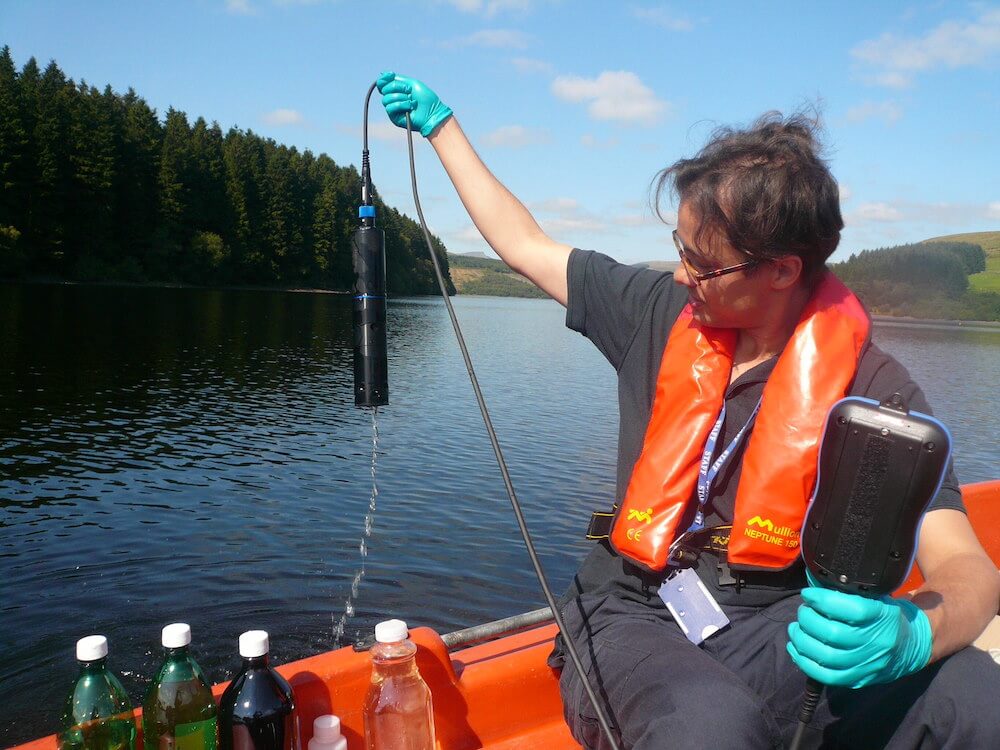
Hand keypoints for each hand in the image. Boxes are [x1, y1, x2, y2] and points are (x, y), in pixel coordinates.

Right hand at [376, 72, 452, 137]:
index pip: (382, 83)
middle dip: (396, 87)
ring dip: (400, 97)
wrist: (432, 113)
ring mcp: (393, 109)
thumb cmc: (425, 99)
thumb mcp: (412, 84)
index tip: (392, 74)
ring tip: (411, 100)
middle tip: (409, 90)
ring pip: (386, 99)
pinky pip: (389, 108)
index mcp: (396, 91)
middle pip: (384, 89)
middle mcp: (393, 99)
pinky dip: (400, 105)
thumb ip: (397, 79)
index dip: (384, 78)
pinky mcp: (394, 118)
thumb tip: (382, 73)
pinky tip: (410, 107)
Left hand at [786, 584, 932, 687]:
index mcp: (882, 615)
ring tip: (796, 628)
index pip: (852, 609)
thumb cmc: (886, 616)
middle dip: (808, 619)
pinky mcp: (859, 679)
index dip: (823, 600)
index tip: (808, 594)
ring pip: (826, 656)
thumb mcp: (876, 597)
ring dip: (802, 640)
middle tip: (803, 611)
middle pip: (833, 634)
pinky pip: (827, 677)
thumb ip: (849, 591)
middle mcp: (877, 641)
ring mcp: (868, 663)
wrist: (910, 647)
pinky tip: (796, 648)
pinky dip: (805, 662)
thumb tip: (813, 580)